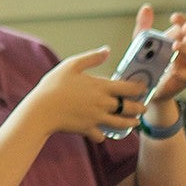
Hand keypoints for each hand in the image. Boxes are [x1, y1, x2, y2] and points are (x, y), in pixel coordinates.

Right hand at [18, 48, 146, 139]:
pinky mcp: (87, 129)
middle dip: (139, 107)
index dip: (139, 88)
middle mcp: (103, 104)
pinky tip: (102, 132)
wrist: (42, 110)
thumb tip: (107, 50)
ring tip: (134, 122)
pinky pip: (101, 135)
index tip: (144, 87)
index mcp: (101, 87)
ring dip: (130, 123)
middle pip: (129, 108)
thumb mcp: (71, 65)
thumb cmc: (54, 85)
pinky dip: (103, 135)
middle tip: (143, 107)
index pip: (128, 88)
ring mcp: (96, 118)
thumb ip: (91, 58)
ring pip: (121, 124)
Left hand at [135, 4, 185, 105]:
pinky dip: (183, 72)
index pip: (185, 26)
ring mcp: (185, 66)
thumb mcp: (141, 43)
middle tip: (184, 27)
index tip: (174, 16)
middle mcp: (184, 51)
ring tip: (176, 45)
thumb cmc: (147, 62)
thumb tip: (147, 7)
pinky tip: (175, 70)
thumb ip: (144, 26)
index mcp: (176, 39)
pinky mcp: (182, 80)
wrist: (145, 88)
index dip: (183, 20)